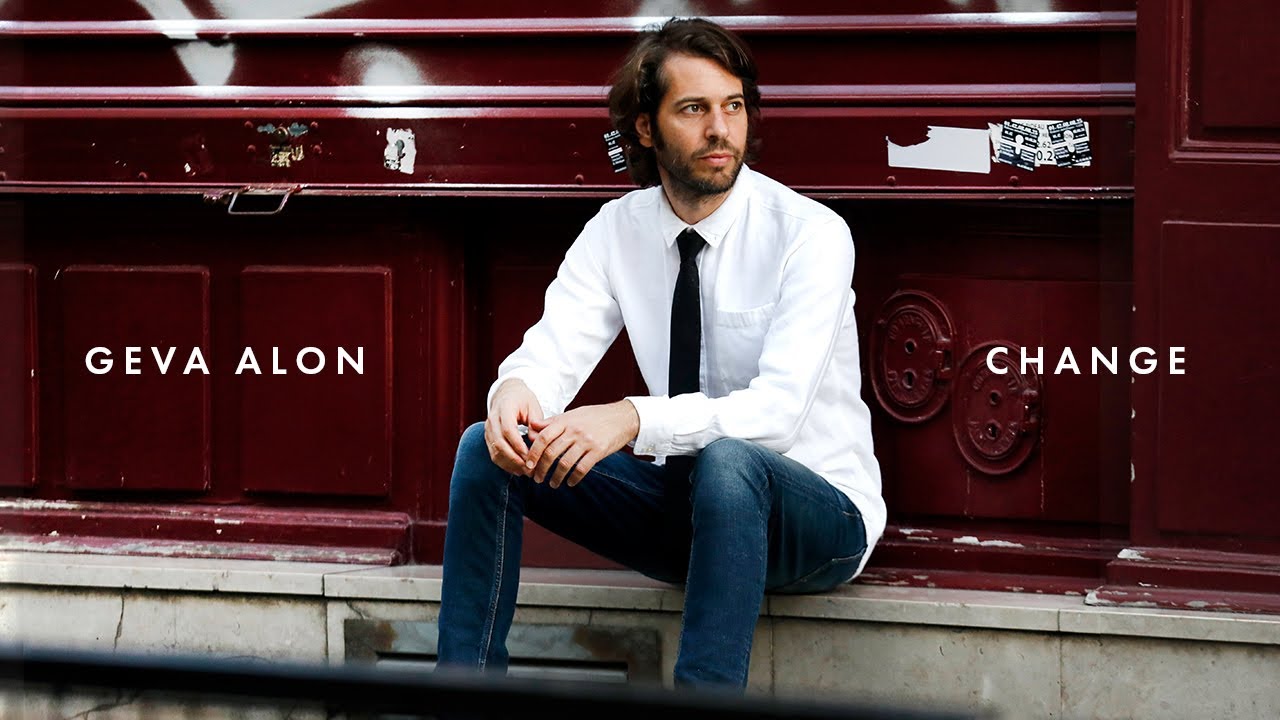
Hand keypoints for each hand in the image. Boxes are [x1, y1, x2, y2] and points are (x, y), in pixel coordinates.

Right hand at [485, 379, 543, 474]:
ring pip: (495, 451)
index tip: (530, 456)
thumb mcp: (534, 406)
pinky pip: (494, 454)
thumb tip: (537, 442)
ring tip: (526, 472)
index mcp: (504, 408)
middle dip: (514, 459)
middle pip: (499, 443)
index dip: (518, 445)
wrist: (507, 394)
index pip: (508, 430)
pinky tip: (518, 470)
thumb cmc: (523, 400)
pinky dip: (505, 464)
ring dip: (510, 464)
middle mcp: (492, 419)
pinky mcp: (488, 438)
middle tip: (529, 469)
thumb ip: (536, 423)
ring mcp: (488, 429)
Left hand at [524, 401, 639, 488]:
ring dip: (556, 477)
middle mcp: (575, 431)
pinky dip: (574, 478)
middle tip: (536, 478)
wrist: (623, 417)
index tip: (528, 464)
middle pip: (551, 452)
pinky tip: (570, 482)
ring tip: (552, 484)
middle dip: (541, 468)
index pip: (543, 437)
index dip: (533, 452)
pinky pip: (582, 468)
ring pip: (565, 463)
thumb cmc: (596, 416)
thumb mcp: (573, 414)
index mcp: (566, 421)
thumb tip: (532, 427)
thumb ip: (553, 422)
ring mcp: (587, 441)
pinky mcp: (598, 451)